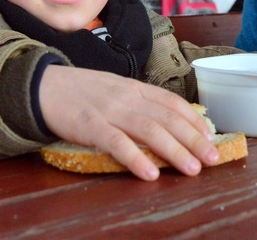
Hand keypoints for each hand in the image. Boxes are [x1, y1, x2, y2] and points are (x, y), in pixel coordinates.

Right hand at [38, 65, 218, 180]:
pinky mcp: (90, 126)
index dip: (194, 120)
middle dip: (194, 139)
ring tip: (193, 168)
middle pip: (168, 118)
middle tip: (214, 158)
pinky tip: (151, 173)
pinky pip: (117, 143)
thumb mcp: (115, 89)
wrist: (42, 85)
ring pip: (150, 130)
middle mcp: (127, 97)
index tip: (211, 136)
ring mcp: (109, 111)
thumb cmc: (81, 91)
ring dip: (175, 151)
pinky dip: (136, 158)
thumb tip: (167, 122)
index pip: (172, 102)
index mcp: (134, 88)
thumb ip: (138, 102)